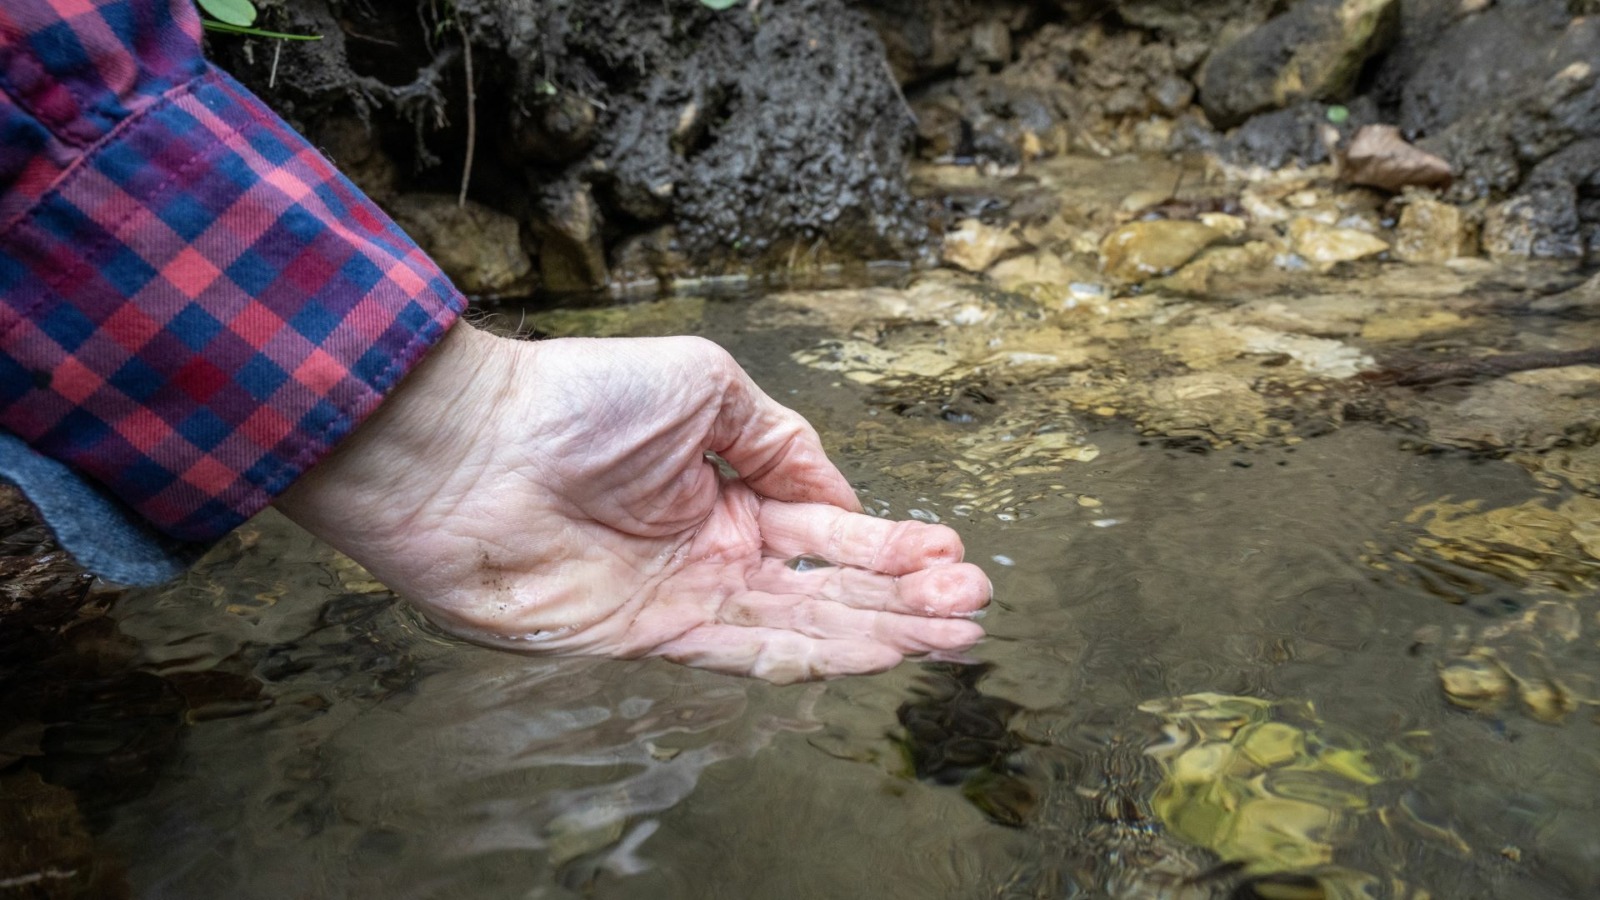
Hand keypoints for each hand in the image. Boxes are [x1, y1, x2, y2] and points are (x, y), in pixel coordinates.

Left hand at [275, 324, 990, 681]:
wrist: (469, 449)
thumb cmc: (577, 398)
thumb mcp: (703, 385)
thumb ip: (777, 439)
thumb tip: (838, 500)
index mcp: (726, 487)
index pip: (826, 526)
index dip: (892, 542)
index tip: (954, 549)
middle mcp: (713, 547)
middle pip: (827, 583)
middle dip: (906, 595)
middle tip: (976, 604)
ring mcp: (684, 596)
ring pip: (802, 623)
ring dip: (880, 631)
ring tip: (954, 634)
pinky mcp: (647, 638)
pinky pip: (745, 653)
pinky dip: (814, 656)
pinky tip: (874, 652)